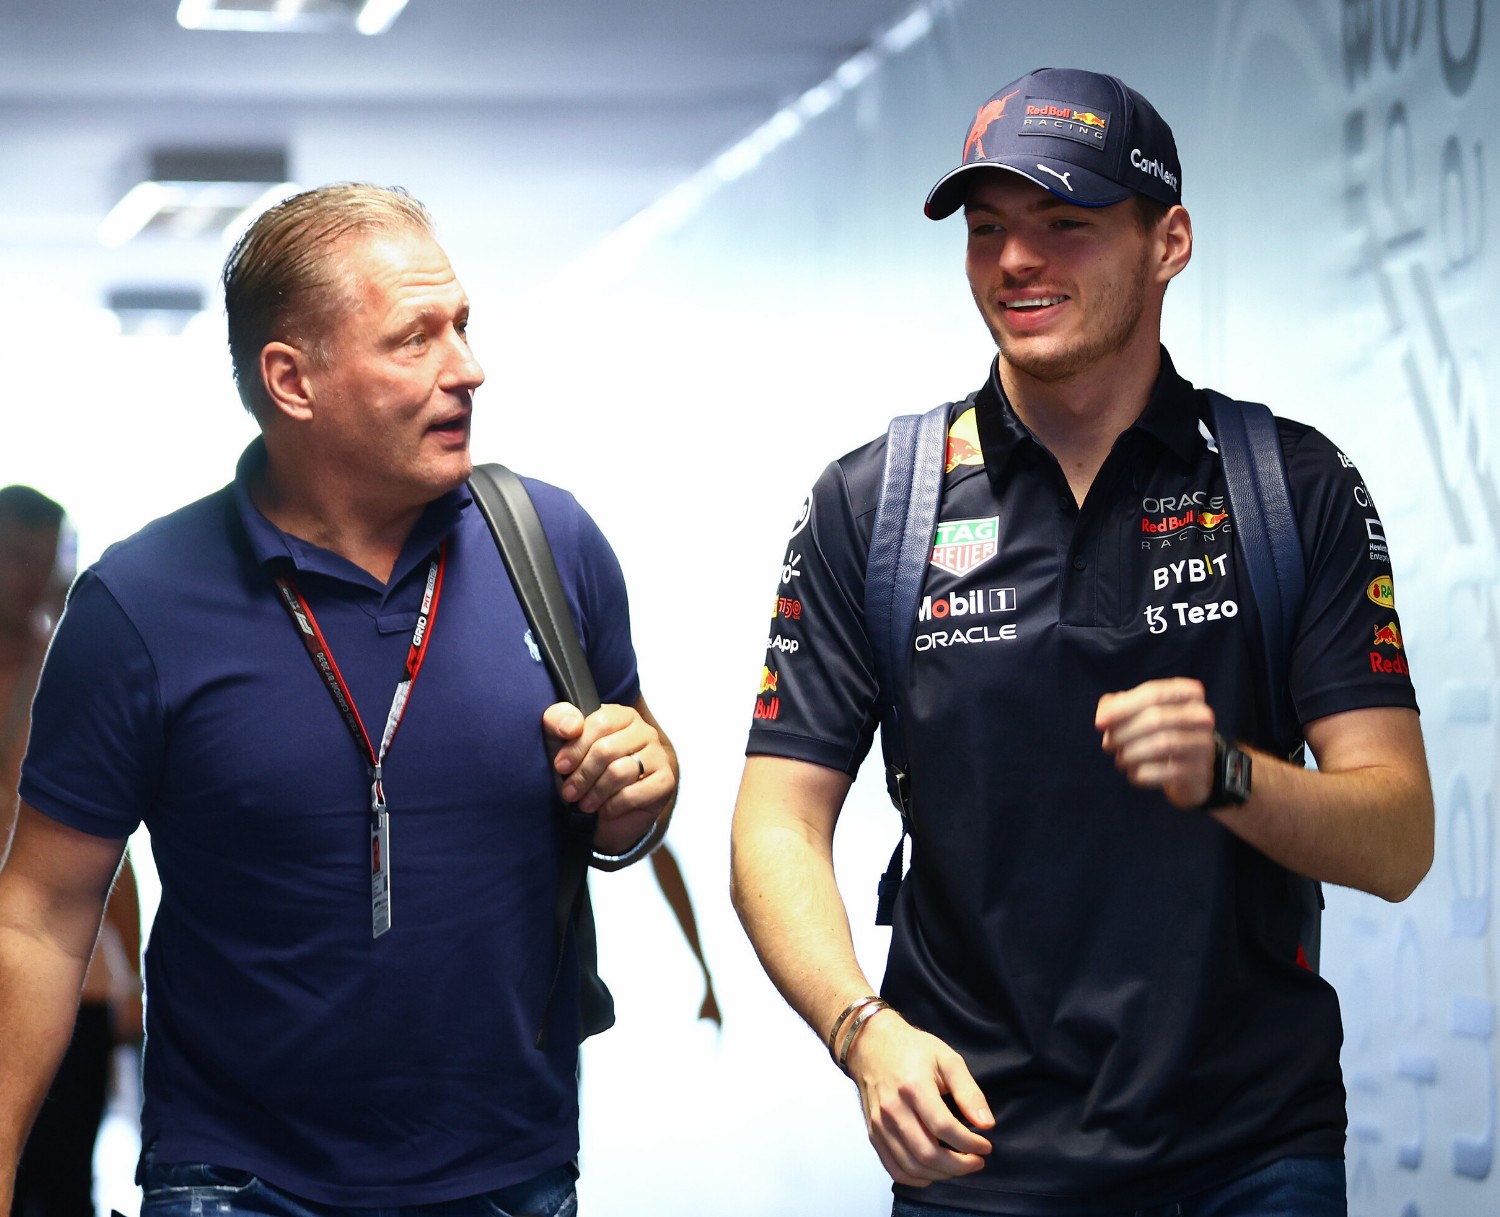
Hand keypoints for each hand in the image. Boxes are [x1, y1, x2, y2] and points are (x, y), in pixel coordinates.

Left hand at [542, 701, 673, 857]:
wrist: (606, 811)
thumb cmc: (584, 772)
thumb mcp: (561, 743)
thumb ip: (558, 722)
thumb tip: (569, 726)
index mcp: (621, 716)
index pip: (599, 723)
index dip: (576, 747)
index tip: (560, 766)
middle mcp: (644, 731)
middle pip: (606, 749)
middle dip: (582, 775)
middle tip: (569, 792)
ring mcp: (658, 755)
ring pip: (619, 772)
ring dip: (595, 793)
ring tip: (584, 803)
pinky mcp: (665, 781)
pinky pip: (633, 793)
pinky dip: (612, 806)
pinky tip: (604, 809)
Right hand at [844, 1009, 993, 1186]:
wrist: (872, 1046)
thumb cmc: (913, 1050)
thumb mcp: (948, 1059)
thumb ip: (969, 1092)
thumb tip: (987, 1124)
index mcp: (914, 1087)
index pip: (944, 1128)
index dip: (970, 1144)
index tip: (985, 1145)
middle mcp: (893, 1109)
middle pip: (927, 1153)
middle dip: (959, 1166)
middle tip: (977, 1161)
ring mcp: (880, 1124)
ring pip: (912, 1166)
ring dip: (942, 1174)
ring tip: (959, 1166)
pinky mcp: (874, 1134)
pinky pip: (894, 1169)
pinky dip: (917, 1178)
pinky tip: (934, 1172)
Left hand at [1095, 677, 1216, 808]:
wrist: (1191, 769)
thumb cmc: (1160, 732)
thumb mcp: (1141, 712)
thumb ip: (1118, 705)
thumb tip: (1103, 715)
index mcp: (1189, 693)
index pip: (1153, 693)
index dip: (1122, 708)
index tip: (1099, 723)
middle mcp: (1202, 715)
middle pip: (1156, 719)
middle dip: (1123, 733)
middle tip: (1108, 745)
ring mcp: (1204, 744)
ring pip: (1162, 745)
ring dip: (1130, 754)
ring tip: (1120, 759)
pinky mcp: (1199, 771)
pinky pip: (1165, 772)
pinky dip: (1141, 774)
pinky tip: (1134, 773)